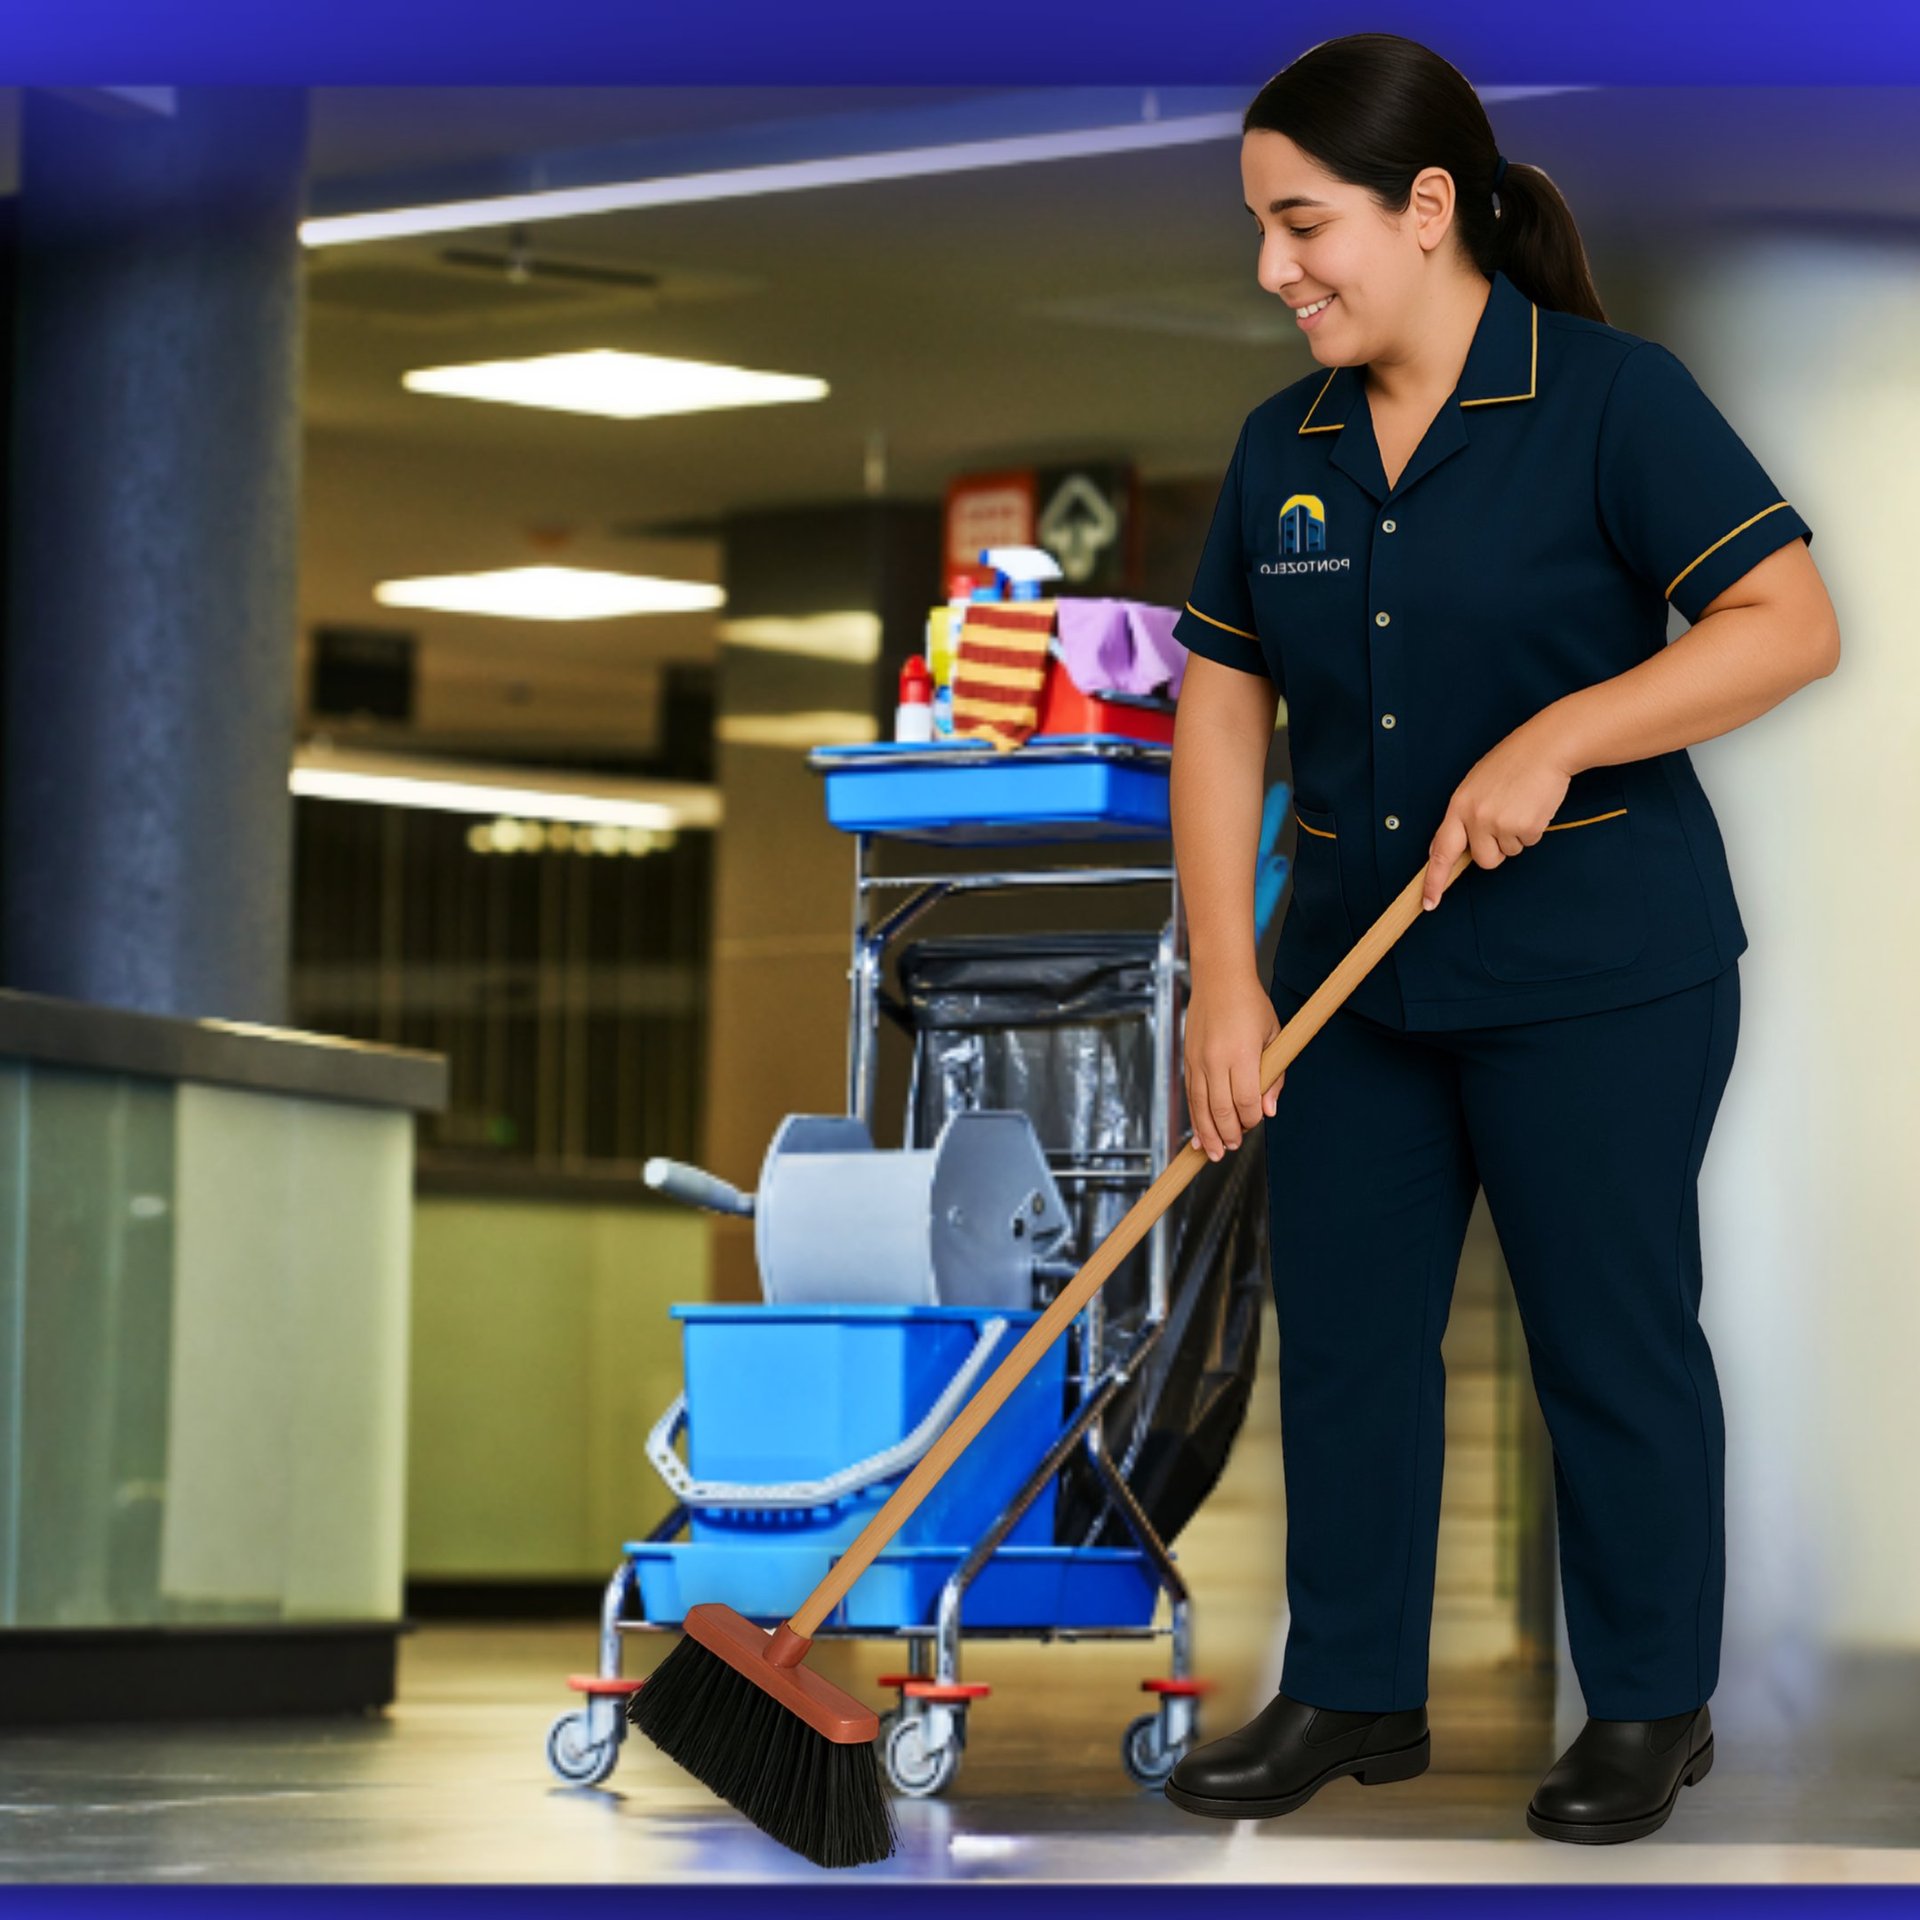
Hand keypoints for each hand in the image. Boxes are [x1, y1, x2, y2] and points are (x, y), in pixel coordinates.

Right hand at [1183, 968, 1283, 1160]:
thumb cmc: (1251, 1006)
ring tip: (1213, 1153)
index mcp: (1241, 1055)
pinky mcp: (1187, 1060)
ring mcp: (1198, 1061)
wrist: (1219, 980)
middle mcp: (1216, 1061)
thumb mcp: (1275, 1037)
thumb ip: (1275, 1076)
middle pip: (1220, 1111)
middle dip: (1228, 1134)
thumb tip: (1269, 1111)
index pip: (1245, 1102)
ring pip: (1200, 1108)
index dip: (1251, 1120)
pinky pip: (1190, 1096)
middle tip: (1234, 1147)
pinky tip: (1198, 1134)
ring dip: (1207, 1134)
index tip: (1256, 1122)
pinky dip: (1194, 1117)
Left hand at [1422, 720, 1578, 909]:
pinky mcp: (1526, 826)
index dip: (1434, 880)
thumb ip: (1464, 817)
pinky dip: (1534, 828)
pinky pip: (1529, 842)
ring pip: (1509, 853)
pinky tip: (1533, 805)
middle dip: (1496, 850)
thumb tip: (1452, 850)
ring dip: (1517, 835)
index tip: (1429, 902)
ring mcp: (1500, 823)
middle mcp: (1476, 817)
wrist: (1546, 748)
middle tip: (1505, 819)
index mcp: (1458, 806)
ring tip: (1520, 804)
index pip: (1441, 851)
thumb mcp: (1475, 786)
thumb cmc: (1512, 764)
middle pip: (1483, 860)